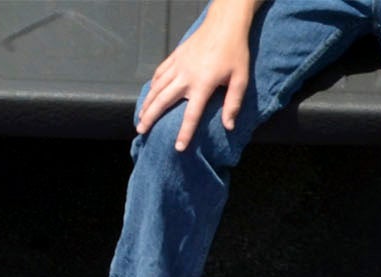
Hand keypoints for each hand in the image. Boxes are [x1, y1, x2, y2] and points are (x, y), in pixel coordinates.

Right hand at [136, 17, 250, 151]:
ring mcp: (179, 65)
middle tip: (141, 131)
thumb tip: (229, 127)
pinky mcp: (176, 56)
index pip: (191, 114)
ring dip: (147, 103)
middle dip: (151, 117)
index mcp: (203, 83)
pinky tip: (149, 95)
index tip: (178, 148)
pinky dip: (152, 85)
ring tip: (140, 118)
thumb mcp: (240, 78)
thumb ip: (233, 103)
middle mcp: (186, 75)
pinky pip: (160, 73)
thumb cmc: (235, 52)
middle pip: (164, 100)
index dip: (185, 133)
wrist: (225, 23)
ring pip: (157, 87)